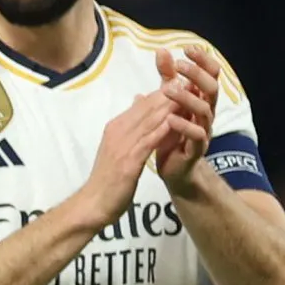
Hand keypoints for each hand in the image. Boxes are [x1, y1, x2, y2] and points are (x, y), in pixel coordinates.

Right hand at [76, 88, 204, 222]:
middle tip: (191, 80)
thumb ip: (129, 127)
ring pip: (149, 121)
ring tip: (188, 95)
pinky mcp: (128, 162)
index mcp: (116, 127)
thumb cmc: (107, 178)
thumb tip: (138, 102)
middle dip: (170, 94)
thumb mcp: (117, 148)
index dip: (163, 92)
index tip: (183, 81)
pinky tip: (176, 122)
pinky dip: (163, 131)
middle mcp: (118, 132)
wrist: (93, 203)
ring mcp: (122, 146)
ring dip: (169, 107)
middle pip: (147, 108)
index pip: (142, 104)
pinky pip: (148, 142)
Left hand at [152, 47, 218, 194]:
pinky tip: (170, 119)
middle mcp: (206, 113)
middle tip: (179, 66)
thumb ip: (166, 79)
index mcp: (201, 100)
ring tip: (168, 89)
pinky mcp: (196, 149)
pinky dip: (184, 126)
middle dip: (197, 75)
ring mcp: (203, 131)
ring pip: (204, 110)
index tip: (188, 48)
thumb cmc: (171, 132)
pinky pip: (197, 136)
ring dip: (187, 98)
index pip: (210, 76)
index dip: (203, 61)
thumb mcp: (166, 102)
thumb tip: (162, 51)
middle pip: (212, 89)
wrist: (173, 168)